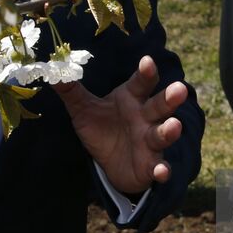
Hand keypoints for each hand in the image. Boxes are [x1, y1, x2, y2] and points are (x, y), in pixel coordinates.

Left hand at [54, 55, 186, 194]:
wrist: (110, 164)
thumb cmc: (101, 127)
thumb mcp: (83, 109)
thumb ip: (71, 90)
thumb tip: (52, 69)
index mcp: (132, 98)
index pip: (141, 83)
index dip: (146, 72)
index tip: (147, 61)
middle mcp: (146, 117)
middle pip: (159, 105)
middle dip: (169, 98)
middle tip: (179, 89)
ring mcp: (150, 141)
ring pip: (162, 134)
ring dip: (170, 131)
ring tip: (175, 125)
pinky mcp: (151, 165)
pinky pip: (159, 167)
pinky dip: (162, 170)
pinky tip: (161, 171)